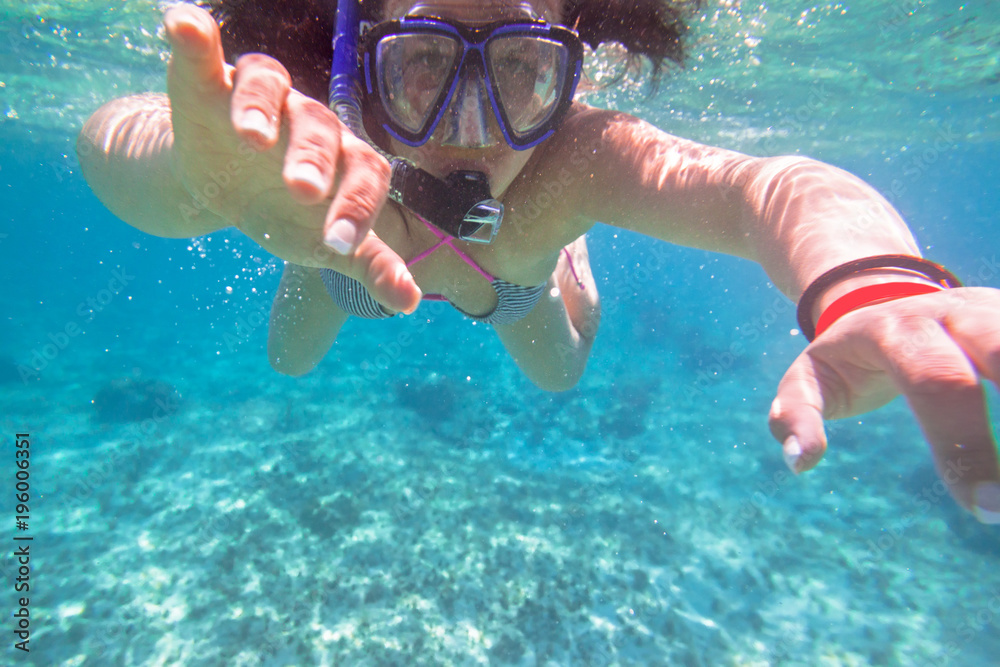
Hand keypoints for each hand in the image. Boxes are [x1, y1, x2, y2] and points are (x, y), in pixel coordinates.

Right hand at [163, 4, 419, 312]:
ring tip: (249, 134)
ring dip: (260, 107)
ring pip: (270, 85)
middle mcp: (310, 121)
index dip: (356, 208)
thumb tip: (409, 303)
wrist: (226, 189)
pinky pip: (205, 53)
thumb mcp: (323, 243)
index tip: (338, 247)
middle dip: (312, 159)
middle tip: (301, 191)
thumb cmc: (288, 214)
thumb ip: (368, 265)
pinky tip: (181, 25)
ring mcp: (265, 97)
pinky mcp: (211, 83)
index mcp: (345, 160)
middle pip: (319, 129)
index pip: (364, 175)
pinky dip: (194, 37)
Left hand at [768, 286, 999, 521]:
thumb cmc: (847, 354)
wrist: (876, 287)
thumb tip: (799, 461)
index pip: (939, 384)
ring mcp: (997, 308)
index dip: (964, 444)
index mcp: (897, 328)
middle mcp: (956, 310)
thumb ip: (796, 416)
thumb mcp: (810, 377)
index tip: (984, 509)